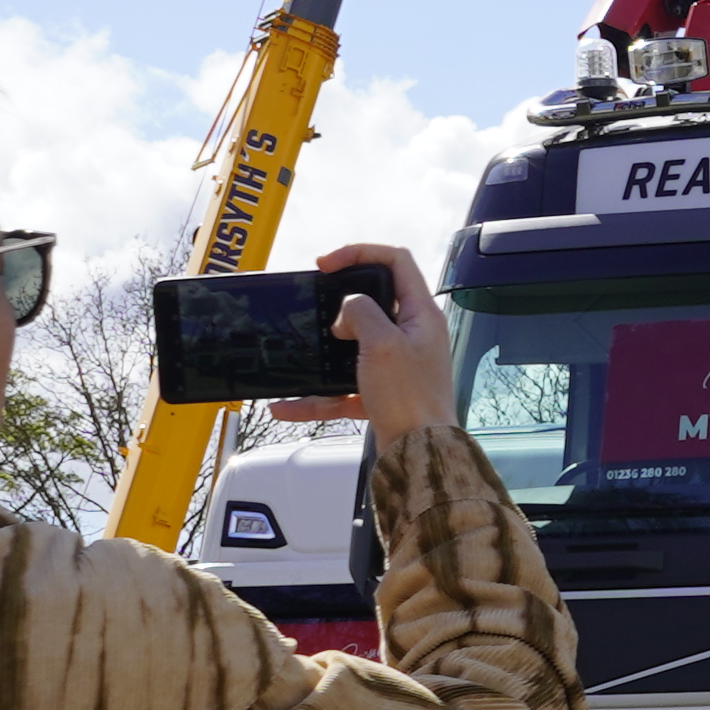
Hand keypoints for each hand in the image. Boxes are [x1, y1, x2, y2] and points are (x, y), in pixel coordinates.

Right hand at [315, 243, 455, 439]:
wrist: (419, 456)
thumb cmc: (412, 401)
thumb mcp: (382, 343)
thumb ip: (361, 313)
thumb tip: (348, 311)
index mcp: (420, 315)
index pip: (395, 261)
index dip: (359, 253)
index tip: (327, 264)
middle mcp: (411, 336)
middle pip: (371, 303)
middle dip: (338, 306)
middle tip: (316, 310)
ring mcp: (396, 366)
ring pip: (352, 348)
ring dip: (323, 354)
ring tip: (301, 357)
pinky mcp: (381, 394)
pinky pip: (342, 389)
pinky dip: (317, 396)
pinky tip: (289, 405)